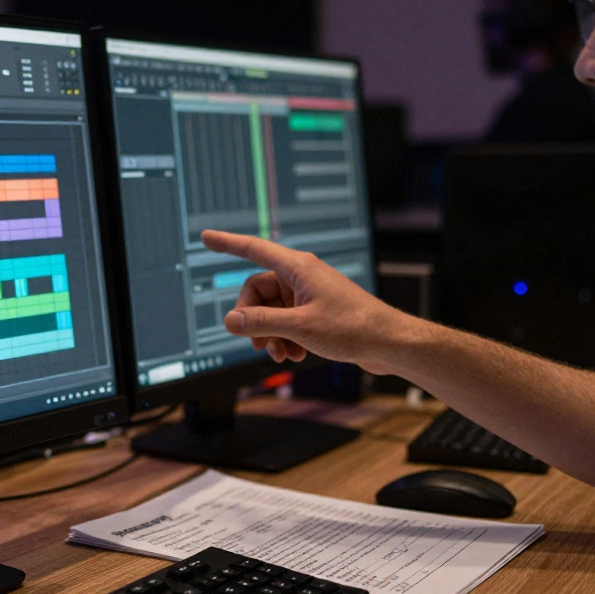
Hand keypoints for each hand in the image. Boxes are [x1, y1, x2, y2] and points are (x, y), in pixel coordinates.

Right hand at [200, 229, 405, 374]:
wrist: (388, 344)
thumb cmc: (353, 328)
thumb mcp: (299, 327)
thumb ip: (260, 322)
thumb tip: (230, 321)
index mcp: (298, 268)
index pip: (253, 250)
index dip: (227, 243)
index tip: (206, 237)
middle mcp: (302, 277)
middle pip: (257, 291)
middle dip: (252, 319)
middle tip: (255, 343)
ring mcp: (309, 295)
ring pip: (271, 310)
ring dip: (269, 334)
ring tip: (280, 354)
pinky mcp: (316, 312)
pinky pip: (286, 321)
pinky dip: (284, 338)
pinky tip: (294, 355)